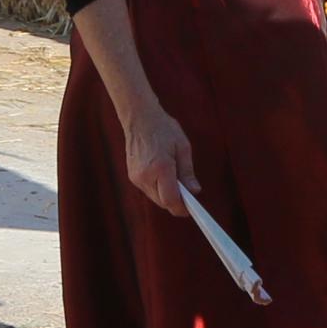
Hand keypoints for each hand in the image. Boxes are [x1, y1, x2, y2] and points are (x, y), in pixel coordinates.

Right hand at [119, 97, 198, 215]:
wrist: (139, 118)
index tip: (192, 209)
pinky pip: (149, 191)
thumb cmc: (164, 129)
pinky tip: (165, 178)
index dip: (182, 207)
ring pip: (155, 198)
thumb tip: (194, 191)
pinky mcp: (132, 176)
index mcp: (161, 167)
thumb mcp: (183, 148)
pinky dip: (159, 189)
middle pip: (163, 202)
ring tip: (177, 182)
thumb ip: (188, 172)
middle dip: (176, 202)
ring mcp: (136, 177)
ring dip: (167, 196)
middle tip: (188, 196)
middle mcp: (145, 176)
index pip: (170, 199)